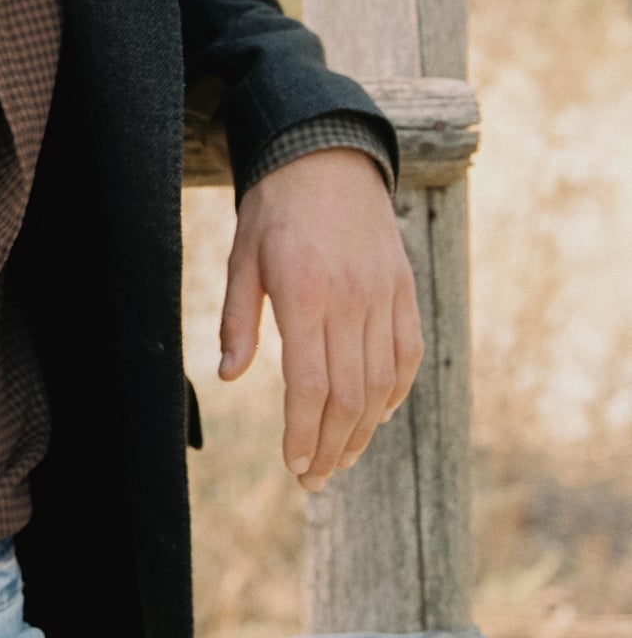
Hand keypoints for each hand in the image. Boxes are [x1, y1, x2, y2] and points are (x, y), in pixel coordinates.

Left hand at [218, 147, 421, 488]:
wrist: (327, 158)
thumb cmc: (274, 211)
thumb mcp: (242, 260)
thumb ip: (237, 321)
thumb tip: (230, 377)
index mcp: (304, 296)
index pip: (310, 385)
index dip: (304, 433)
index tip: (295, 465)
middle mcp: (351, 301)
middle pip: (349, 396)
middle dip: (332, 447)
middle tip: (315, 479)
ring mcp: (383, 296)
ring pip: (382, 383)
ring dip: (364, 430)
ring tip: (342, 458)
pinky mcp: (404, 290)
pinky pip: (407, 354)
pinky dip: (395, 392)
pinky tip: (377, 416)